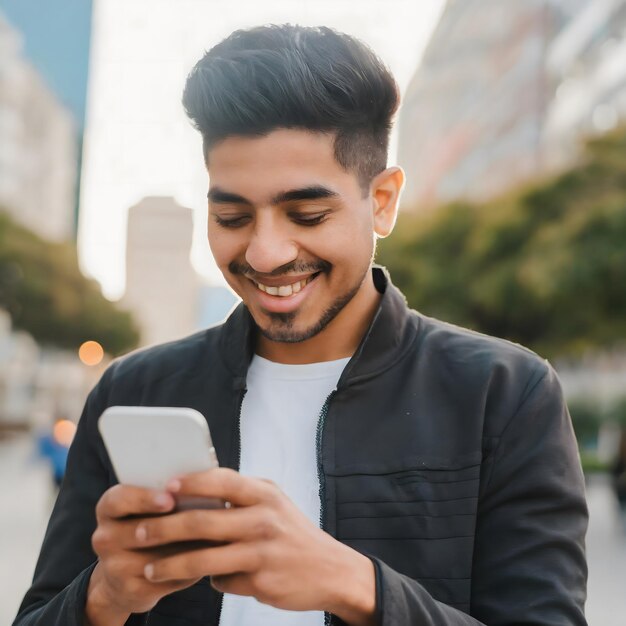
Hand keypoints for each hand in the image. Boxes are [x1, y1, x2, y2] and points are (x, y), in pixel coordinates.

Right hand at [86, 485, 201, 623]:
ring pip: (155, 557)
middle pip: (137, 529)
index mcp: (109, 508)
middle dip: (171, 525)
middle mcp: (104, 537)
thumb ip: (169, 494)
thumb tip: (205, 486)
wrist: (126, 576)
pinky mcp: (131, 591)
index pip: (118, 499)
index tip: (170, 499)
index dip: (144, 498)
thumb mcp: (148, 508)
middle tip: (199, 519)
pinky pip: (165, 578)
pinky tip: (205, 560)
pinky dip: (187, 570)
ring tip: (213, 538)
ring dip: (186, 549)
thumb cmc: (149, 527)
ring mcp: (114, 567)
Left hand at [134, 468, 376, 623]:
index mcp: (264, 494)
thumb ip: (241, 496)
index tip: (162, 487)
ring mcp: (261, 551)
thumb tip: (197, 493)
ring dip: (170, 564)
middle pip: (203, 521)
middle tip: (140, 533)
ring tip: (148, 568)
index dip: (189, 483)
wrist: (330, 570)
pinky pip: (221, 580)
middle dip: (165, 528)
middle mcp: (263, 519)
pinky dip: (206, 579)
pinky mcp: (260, 580)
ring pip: (203, 558)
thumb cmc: (293, 533)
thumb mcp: (274, 503)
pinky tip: (195, 580)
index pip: (220, 481)